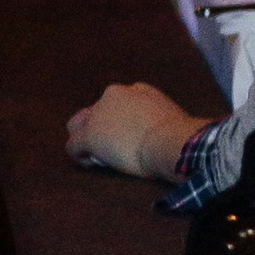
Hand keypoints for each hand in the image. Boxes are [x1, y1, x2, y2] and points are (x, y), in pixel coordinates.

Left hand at [67, 80, 212, 180]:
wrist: (172, 141)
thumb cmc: (181, 134)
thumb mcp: (174, 118)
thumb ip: (163, 120)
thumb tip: (174, 132)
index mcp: (137, 90)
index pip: (119, 102)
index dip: (119, 119)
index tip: (126, 134)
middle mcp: (115, 95)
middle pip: (97, 110)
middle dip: (100, 126)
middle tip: (110, 146)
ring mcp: (99, 114)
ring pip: (80, 125)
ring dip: (86, 138)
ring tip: (96, 156)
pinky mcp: (89, 135)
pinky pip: (74, 145)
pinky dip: (78, 154)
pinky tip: (87, 163)